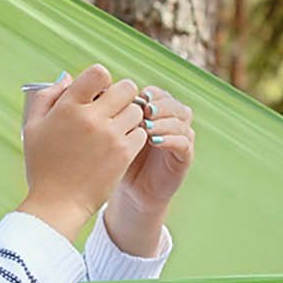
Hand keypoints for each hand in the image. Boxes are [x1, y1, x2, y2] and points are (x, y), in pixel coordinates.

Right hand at [19, 64, 148, 235]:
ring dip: (130, 117)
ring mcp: (110, 136)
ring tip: (117, 129)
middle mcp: (91, 117)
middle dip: (123, 95)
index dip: (103, 80)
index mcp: (68, 107)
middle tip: (115, 109)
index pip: (99, 73)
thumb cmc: (42, 166)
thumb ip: (47, 97)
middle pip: (127, 88)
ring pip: (137, 111)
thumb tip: (67, 78)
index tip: (99, 93)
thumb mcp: (32, 127)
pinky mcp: (123, 154)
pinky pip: (142, 133)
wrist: (56, 204)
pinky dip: (135, 136)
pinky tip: (122, 144)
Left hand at [115, 84, 194, 214]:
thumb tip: (97, 91)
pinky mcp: (185, 157)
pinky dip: (171, 139)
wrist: (131, 191)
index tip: (137, 98)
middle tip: (145, 111)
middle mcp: (172, 122)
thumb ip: (109, 114)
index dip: (151, 94)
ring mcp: (181, 139)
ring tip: (147, 126)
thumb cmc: (118, 158)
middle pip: (174, 104)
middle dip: (160, 105)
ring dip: (165, 121)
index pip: (159, 94)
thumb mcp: (112, 133)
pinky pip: (184, 143)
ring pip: (182, 121)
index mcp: (156, 112)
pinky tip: (154, 140)